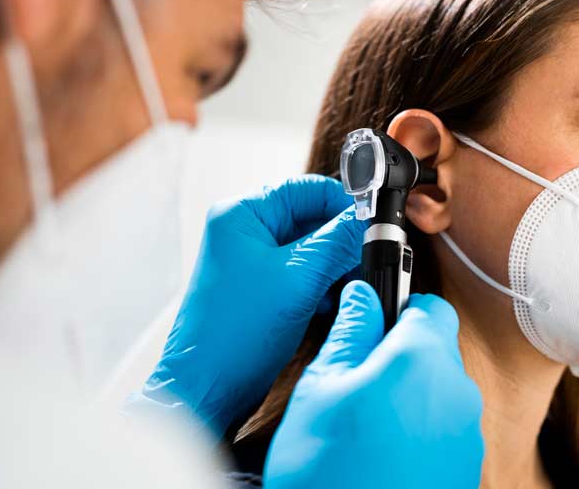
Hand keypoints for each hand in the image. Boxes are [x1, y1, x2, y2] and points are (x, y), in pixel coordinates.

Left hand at [133, 175, 366, 437]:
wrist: (207, 388)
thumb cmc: (233, 335)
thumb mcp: (299, 280)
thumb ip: (337, 243)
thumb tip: (367, 219)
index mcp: (241, 215)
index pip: (306, 189)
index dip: (343, 203)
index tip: (372, 223)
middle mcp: (243, 231)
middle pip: (310, 218)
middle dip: (340, 242)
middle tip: (364, 260)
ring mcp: (251, 260)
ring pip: (310, 248)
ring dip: (333, 267)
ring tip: (346, 288)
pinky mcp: (260, 287)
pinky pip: (301, 273)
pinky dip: (321, 285)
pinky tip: (329, 305)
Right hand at [264, 281, 484, 488]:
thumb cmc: (329, 471)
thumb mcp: (321, 389)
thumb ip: (350, 332)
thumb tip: (364, 295)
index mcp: (424, 360)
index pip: (429, 306)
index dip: (398, 308)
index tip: (373, 323)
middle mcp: (458, 394)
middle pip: (435, 350)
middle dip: (399, 356)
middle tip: (354, 381)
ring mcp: (466, 436)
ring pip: (438, 392)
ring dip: (407, 395)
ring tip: (362, 427)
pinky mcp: (464, 470)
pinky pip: (443, 431)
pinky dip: (418, 432)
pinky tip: (380, 456)